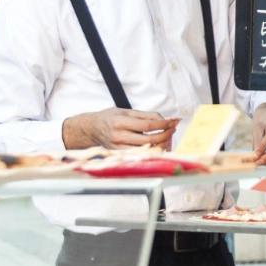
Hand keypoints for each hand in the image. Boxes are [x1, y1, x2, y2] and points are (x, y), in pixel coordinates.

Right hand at [61, 108, 179, 149]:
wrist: (92, 128)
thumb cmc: (110, 117)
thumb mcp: (126, 111)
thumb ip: (145, 115)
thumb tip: (164, 119)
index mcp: (120, 122)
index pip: (147, 125)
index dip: (163, 124)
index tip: (172, 122)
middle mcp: (119, 136)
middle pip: (149, 139)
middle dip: (165, 134)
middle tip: (173, 129)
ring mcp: (119, 147)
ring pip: (146, 149)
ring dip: (160, 143)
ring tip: (167, 136)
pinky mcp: (120, 153)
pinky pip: (140, 153)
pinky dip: (151, 149)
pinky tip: (157, 143)